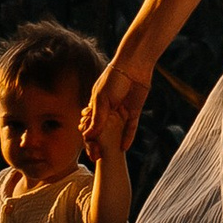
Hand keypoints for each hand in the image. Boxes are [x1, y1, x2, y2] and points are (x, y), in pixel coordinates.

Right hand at [82, 39, 152, 157]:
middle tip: (96, 157)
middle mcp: (108, 109)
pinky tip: (124, 148)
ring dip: (112, 143)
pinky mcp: (134, 110)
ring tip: (108, 156)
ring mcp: (121, 110)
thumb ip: (97, 119)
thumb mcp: (102, 99)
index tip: (88, 149)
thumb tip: (87, 136)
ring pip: (116, 131)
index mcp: (96, 104)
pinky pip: (131, 127)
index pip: (89, 125)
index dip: (88, 138)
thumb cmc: (114, 78)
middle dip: (98, 144)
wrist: (134, 65)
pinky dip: (127, 137)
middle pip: (102, 131)